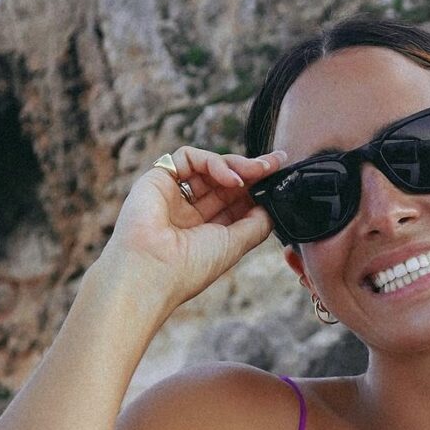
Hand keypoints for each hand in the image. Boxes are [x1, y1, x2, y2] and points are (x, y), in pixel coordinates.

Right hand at [95, 146, 286, 314]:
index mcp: (204, 230)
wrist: (149, 272)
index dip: (256, 188)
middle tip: (276, 163)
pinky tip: (232, 179)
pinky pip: (189, 157)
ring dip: (238, 165)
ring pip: (210, 166)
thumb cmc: (188, 268)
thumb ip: (256, 224)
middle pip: (225, 181)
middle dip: (253, 171)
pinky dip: (215, 163)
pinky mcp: (157, 178)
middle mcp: (188, 211)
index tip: (279, 177)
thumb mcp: (234, 245)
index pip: (234, 200)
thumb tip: (272, 205)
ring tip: (258, 170)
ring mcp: (173, 194)